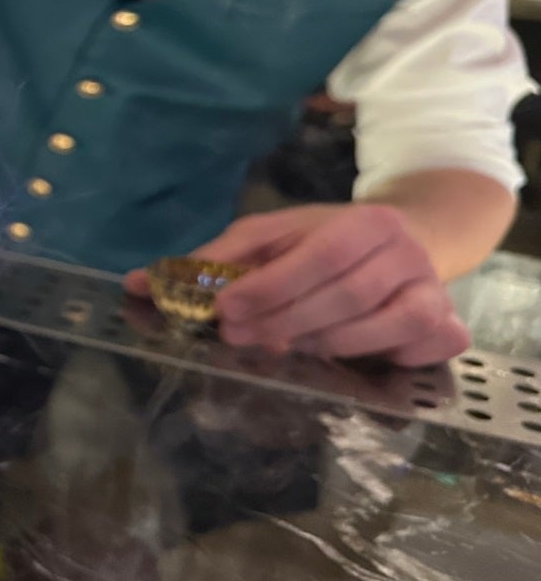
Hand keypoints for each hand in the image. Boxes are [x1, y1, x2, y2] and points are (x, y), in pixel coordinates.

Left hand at [123, 204, 469, 366]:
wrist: (413, 241)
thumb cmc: (327, 242)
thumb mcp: (269, 237)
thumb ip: (212, 260)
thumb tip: (134, 284)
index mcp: (364, 223)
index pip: (316, 257)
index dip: (269, 287)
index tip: (225, 309)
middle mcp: (406, 255)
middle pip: (344, 296)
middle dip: (284, 320)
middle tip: (239, 336)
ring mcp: (432, 293)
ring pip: (376, 328)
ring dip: (319, 343)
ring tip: (279, 345)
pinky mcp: (445, 328)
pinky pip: (413, 350)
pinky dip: (374, 357)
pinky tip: (336, 356)